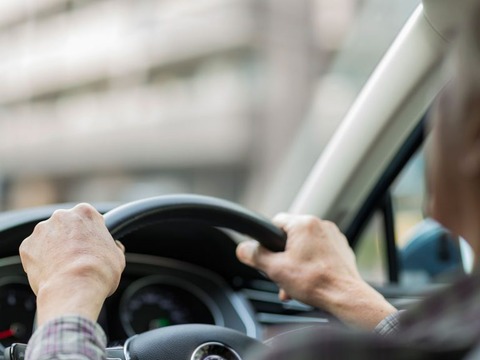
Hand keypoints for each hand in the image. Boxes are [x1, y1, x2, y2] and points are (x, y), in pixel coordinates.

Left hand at [19, 203, 125, 324]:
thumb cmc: (100, 271)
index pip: (88, 218)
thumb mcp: (118, 257)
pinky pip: (34, 252)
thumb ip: (113, 247)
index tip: (92, 245)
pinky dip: (40, 261)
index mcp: (86, 213)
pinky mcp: (27, 246)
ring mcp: (42, 230)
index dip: (91, 233)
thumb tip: (114, 248)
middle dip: (70, 239)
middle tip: (78, 258)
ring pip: (48, 238)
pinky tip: (51, 273)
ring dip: (54, 249)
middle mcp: (62, 216)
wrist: (74, 287)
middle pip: (66, 225)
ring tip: (64, 269)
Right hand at [236, 213, 395, 328]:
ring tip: (295, 283)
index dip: (267, 240)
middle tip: (281, 274)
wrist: (346, 297)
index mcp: (303, 224)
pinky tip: (310, 281)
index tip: (267, 254)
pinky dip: (312, 264)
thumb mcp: (275, 269)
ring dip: (297, 262)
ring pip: (306, 246)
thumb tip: (242, 248)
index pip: (275, 222)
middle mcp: (320, 225)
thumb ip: (255, 255)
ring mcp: (333, 236)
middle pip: (291, 236)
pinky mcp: (341, 249)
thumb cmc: (315, 282)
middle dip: (283, 256)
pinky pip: (320, 252)